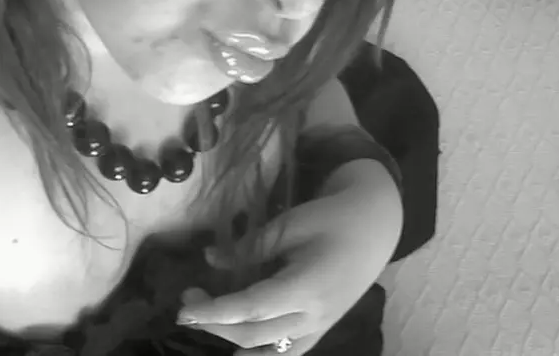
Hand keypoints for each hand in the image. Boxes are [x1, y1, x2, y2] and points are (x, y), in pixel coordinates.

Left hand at [177, 162, 402, 354]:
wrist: (374, 228)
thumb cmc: (332, 217)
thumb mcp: (291, 223)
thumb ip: (252, 245)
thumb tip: (210, 259)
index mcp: (307, 286)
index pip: (252, 309)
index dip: (214, 311)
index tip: (184, 306)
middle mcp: (313, 316)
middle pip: (253, 334)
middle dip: (214, 322)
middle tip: (189, 297)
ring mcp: (319, 328)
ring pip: (267, 353)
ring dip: (233, 341)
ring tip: (209, 318)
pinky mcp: (320, 331)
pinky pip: (285, 353)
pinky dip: (257, 350)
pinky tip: (238, 339)